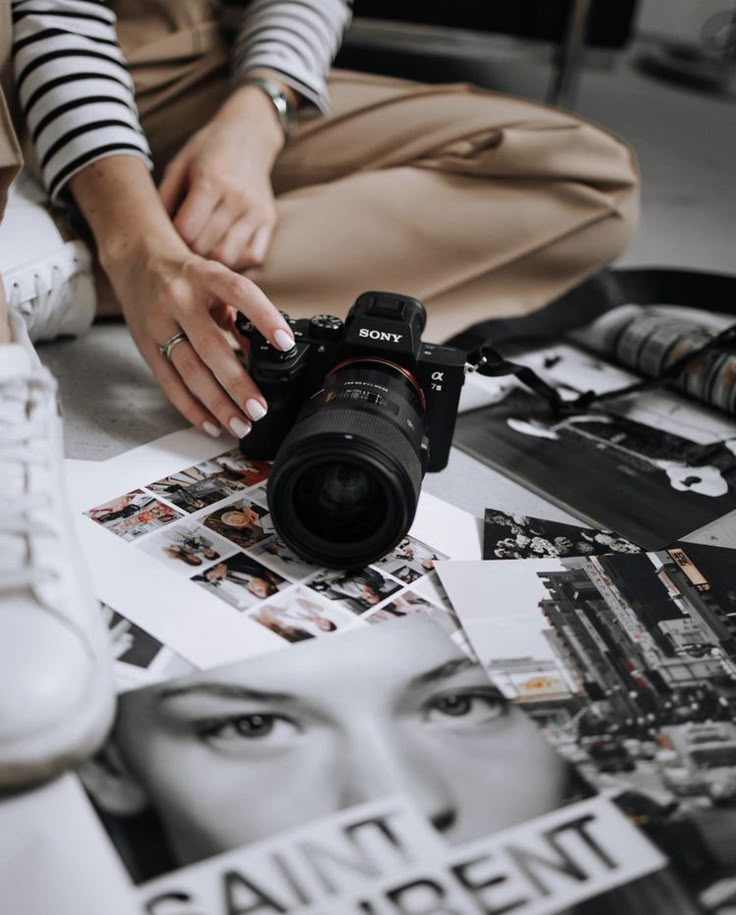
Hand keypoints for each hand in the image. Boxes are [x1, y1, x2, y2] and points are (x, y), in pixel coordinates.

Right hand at [70, 155, 293, 436]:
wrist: (135, 258)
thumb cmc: (185, 273)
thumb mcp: (215, 279)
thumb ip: (238, 312)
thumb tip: (265, 349)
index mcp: (204, 276)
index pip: (240, 293)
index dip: (264, 318)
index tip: (285, 343)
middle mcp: (178, 299)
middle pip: (211, 347)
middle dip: (238, 383)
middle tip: (259, 409)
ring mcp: (158, 324)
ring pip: (189, 372)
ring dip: (217, 404)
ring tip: (240, 424)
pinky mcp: (145, 346)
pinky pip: (169, 383)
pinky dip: (191, 408)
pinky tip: (211, 424)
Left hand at [159, 84, 284, 269]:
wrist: (249, 135)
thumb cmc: (207, 151)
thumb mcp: (179, 165)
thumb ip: (164, 199)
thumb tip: (152, 236)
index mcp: (211, 180)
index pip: (186, 231)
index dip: (173, 238)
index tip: (170, 233)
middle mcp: (237, 197)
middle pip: (206, 247)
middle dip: (191, 250)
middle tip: (184, 243)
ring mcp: (257, 211)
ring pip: (230, 256)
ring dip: (213, 258)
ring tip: (204, 246)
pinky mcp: (270, 220)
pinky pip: (254, 257)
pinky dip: (238, 259)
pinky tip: (227, 245)